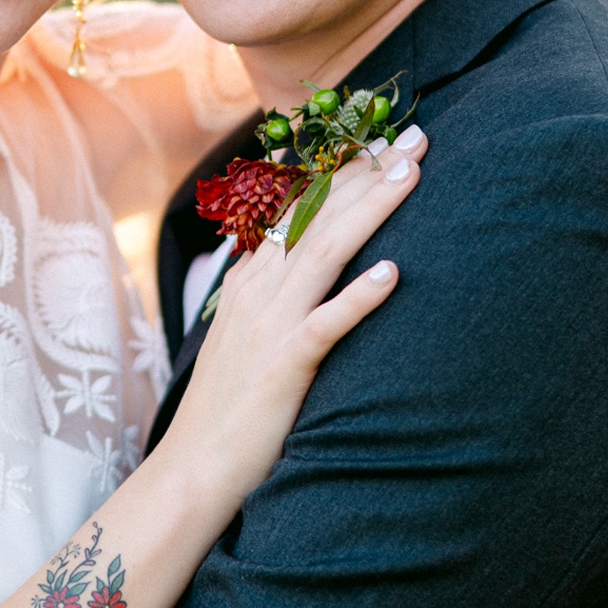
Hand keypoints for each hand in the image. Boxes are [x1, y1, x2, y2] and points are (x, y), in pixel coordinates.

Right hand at [164, 126, 425, 510]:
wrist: (193, 470)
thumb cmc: (229, 411)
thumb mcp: (247, 339)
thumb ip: (269, 298)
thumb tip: (290, 261)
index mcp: (250, 284)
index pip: (300, 211)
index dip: (343, 172)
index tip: (382, 140)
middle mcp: (257, 294)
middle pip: (318, 218)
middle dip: (367, 174)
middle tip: (414, 137)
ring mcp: (268, 328)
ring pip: (324, 254)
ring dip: (370, 210)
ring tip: (410, 176)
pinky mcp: (283, 367)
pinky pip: (325, 326)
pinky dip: (358, 298)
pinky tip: (392, 274)